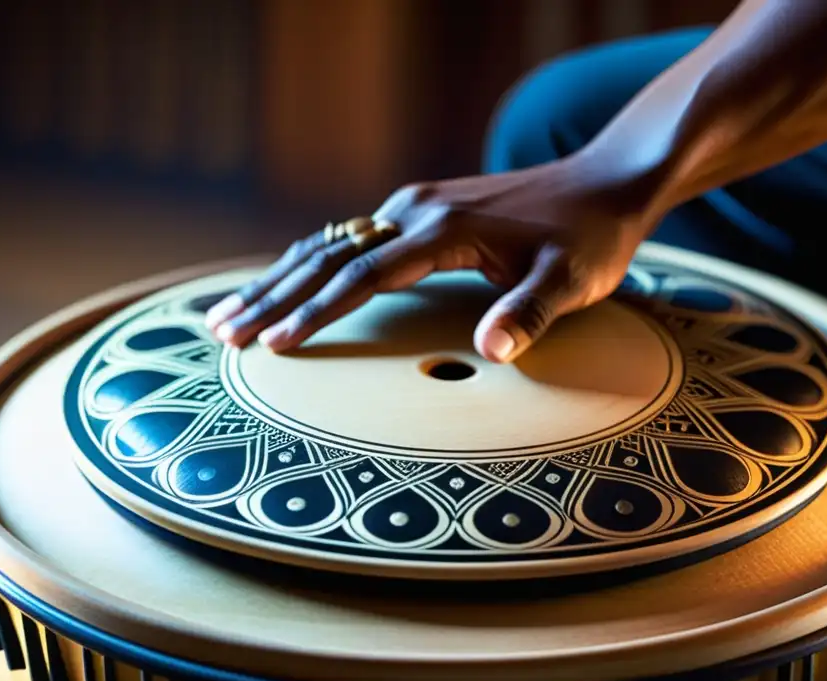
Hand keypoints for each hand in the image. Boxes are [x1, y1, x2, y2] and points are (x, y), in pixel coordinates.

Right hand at [205, 154, 650, 362]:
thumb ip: (530, 314)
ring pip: (329, 242)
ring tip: (228, 311)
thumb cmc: (589, 237)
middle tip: (222, 332)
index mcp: (444, 229)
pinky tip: (287, 283)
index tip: (276, 343)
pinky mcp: (420, 211)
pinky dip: (308, 264)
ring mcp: (414, 206)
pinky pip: (349, 238)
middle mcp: (417, 210)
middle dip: (272, 295)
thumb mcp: (572, 280)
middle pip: (328, 255)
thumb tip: (492, 351)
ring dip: (278, 278)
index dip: (318, 311)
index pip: (364, 275)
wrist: (604, 182)